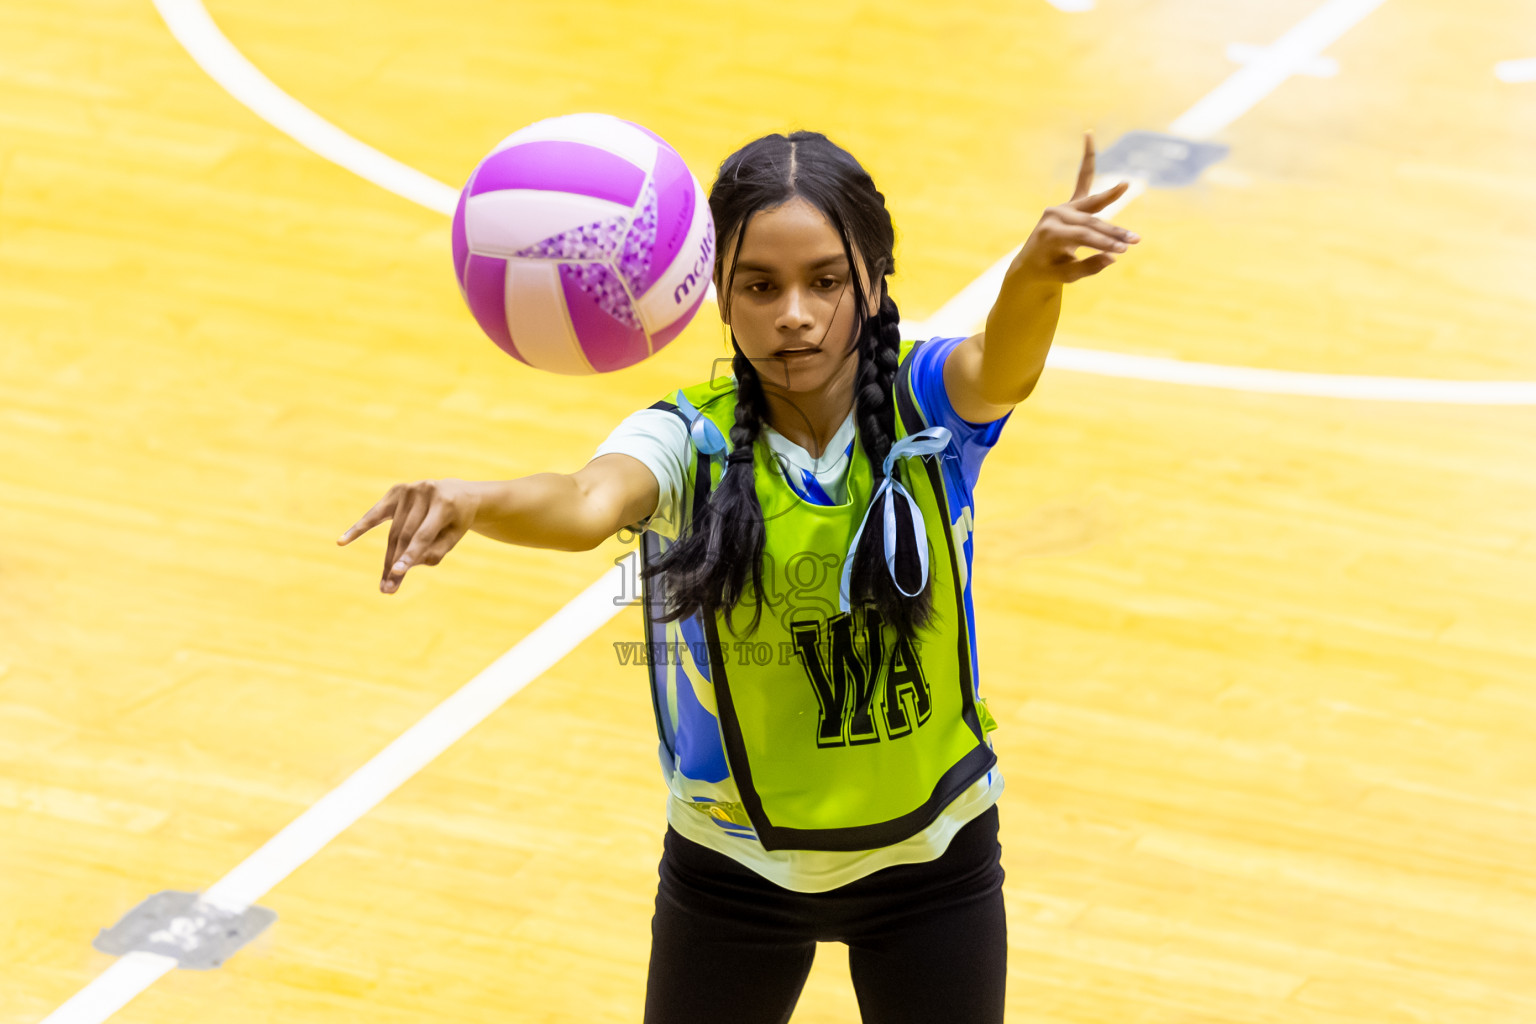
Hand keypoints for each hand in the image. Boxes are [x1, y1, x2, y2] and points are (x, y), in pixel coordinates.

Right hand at [337, 479, 481, 593]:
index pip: (423, 535)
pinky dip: (359, 528)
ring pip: (394, 531)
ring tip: (385, 584)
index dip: (410, 555)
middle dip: (395, 564)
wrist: (459, 493)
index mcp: (444, 504)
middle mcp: (425, 492)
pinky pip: (375, 514)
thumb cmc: (456, 521)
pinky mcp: (396, 491)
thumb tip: (405, 565)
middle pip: (404, 536)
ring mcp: (409, 490)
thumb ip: (435, 552)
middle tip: (388, 590)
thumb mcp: (454, 537)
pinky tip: (342, 542)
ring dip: (389, 559)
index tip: (397, 573)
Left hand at [1011, 130, 1141, 284]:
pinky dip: (1087, 158)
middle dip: (1113, 232)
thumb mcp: (1066, 276)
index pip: (1084, 237)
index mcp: (1050, 234)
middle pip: (1090, 222)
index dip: (1105, 243)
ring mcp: (1061, 208)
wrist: (1030, 265)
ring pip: (1092, 203)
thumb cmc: (1049, 272)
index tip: (1123, 251)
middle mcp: (1054, 216)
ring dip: (1111, 196)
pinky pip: (1082, 179)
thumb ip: (1090, 266)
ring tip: (1126, 184)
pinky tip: (1088, 135)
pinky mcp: (1069, 205)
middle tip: (1135, 240)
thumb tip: (1113, 258)